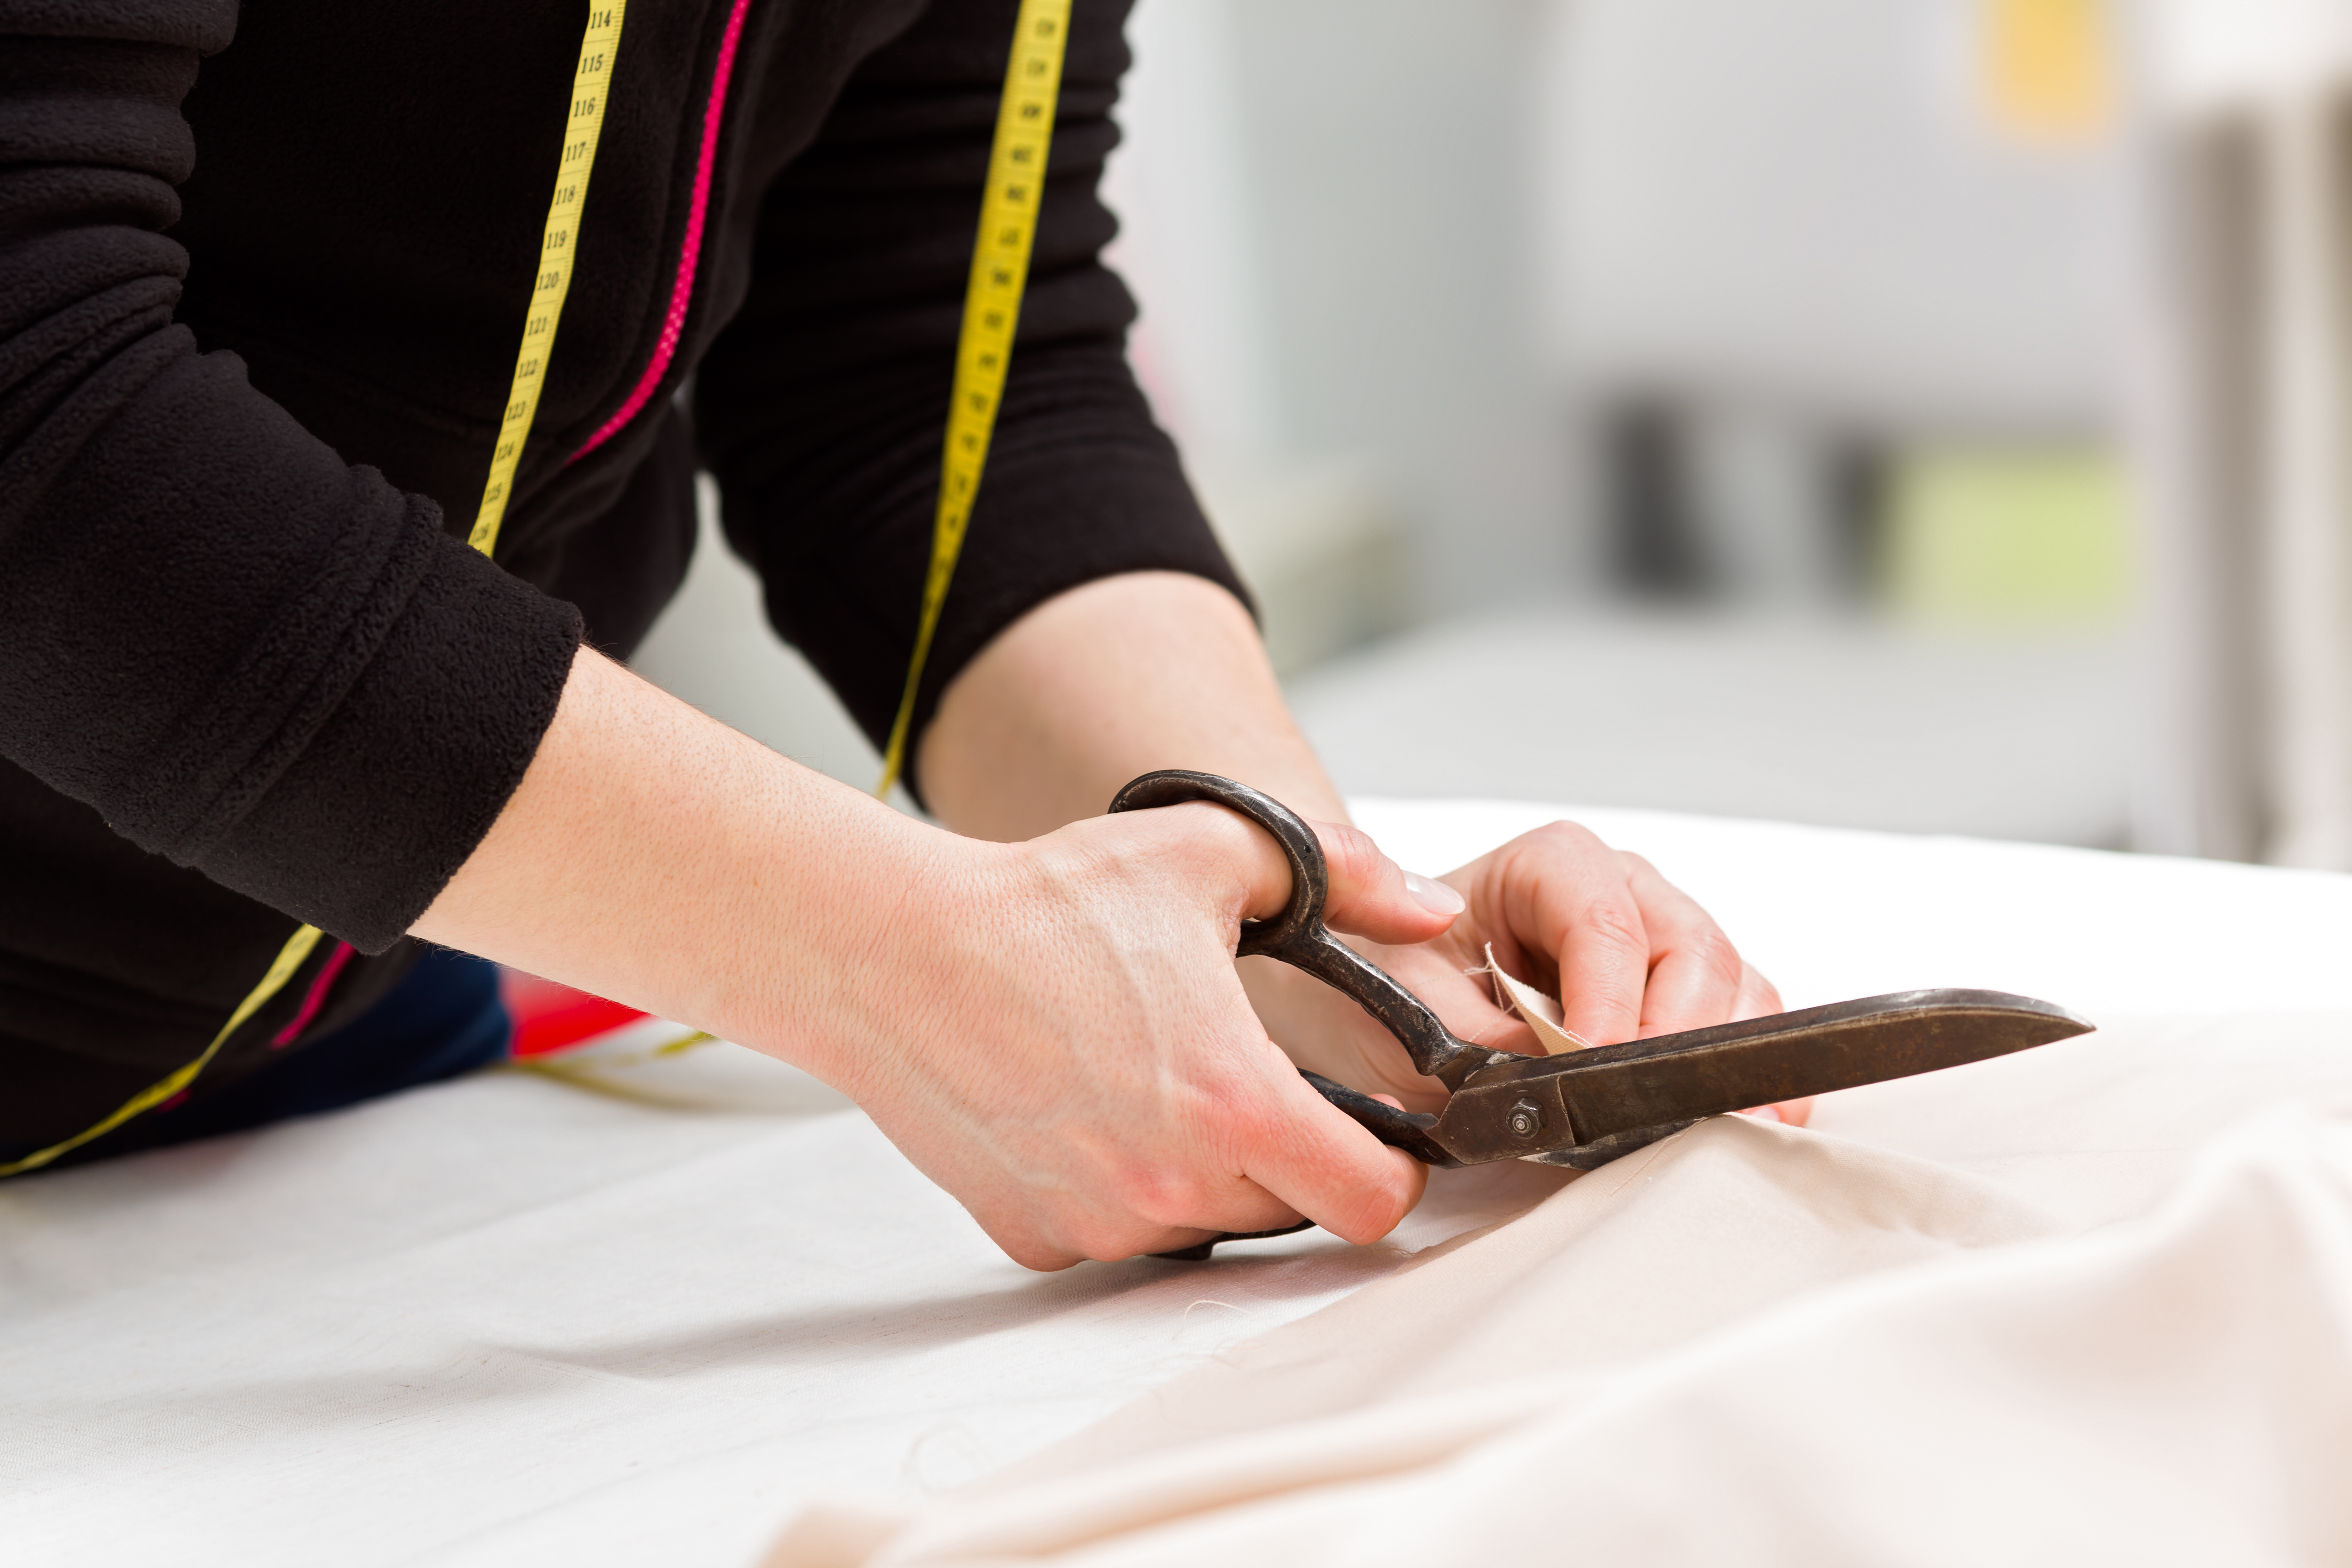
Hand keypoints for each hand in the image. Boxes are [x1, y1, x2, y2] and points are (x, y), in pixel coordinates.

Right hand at [822, 800, 1457, 1269]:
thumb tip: (1426, 907)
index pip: (1375, 1200)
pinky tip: (1087, 1105)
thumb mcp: (1211, 850)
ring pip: (1204, 1225)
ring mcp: (1101, 1221)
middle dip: (1292, 1156)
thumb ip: (1345, 874)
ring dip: (1204, 1171)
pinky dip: (1120, 1185)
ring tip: (1152, 1076)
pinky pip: (1117, 1229)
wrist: (894, 949)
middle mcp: (1171, 1183)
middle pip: (1292, 1212)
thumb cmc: (1043, 903)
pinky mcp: (1037, 1235)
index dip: (1392, 1163)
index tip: (1371, 1124)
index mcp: (1234, 1102)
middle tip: (1244, 1077)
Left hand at [1244, 820, 1811, 1125]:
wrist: (1387, 996)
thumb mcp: (1412, 1010)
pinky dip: (1742, 1074)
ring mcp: (1662, 940)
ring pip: (1731, 985)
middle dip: (1675, 1034)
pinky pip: (1741, 1022)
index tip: (1591, 1069)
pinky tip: (1742, 1120)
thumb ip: (1486, 1040)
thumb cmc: (1399, 981)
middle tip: (1647, 1110)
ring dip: (1717, 1059)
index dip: (1609, 1003)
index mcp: (1550, 867)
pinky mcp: (1684, 997)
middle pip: (1691, 948)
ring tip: (1700, 1125)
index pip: (1605, 923)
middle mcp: (1622, 890)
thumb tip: (1561, 1081)